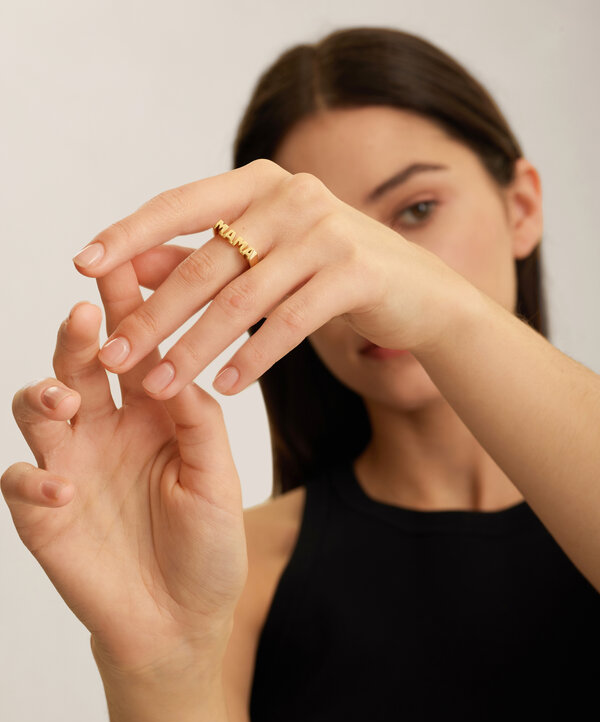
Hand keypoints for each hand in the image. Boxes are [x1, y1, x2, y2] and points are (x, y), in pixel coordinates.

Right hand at [1, 295, 247, 680]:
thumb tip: (175, 364)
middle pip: (79, 366)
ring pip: (36, 407)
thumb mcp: (216, 481)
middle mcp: (107, 430)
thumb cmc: (207, 548)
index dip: (126, 310)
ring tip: (67, 399)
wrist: (181, 621)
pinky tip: (64, 489)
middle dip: (77, 337)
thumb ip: (198, 422)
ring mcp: (71, 466)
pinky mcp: (42, 510)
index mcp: (151, 416)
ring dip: (44, 394)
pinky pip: (20, 479)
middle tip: (85, 316)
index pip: (134, 351)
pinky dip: (34, 478)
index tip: (121, 267)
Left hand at [72, 159, 474, 399]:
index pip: (180, 204)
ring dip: (196, 348)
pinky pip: (289, 322)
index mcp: (260, 183)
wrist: (418, 292)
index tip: (83, 265)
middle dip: (154, 316)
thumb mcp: (264, 258)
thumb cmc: (330, 274)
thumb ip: (202, 256)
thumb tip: (128, 269)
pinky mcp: (355, 272)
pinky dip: (253, 357)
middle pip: (205, 263)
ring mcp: (326, 231)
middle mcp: (291, 195)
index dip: (129, 234)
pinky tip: (226, 387)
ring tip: (160, 387)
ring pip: (242, 299)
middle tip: (114, 357)